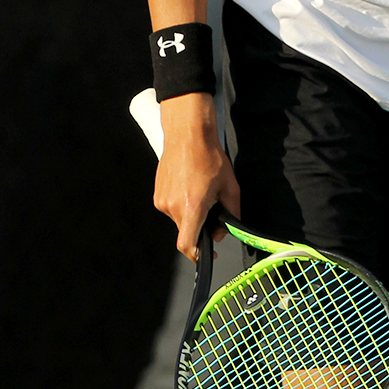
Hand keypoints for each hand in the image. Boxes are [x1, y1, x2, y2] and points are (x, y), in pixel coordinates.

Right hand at [152, 92, 240, 258]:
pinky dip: (182, 204)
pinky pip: (172, 208)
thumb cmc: (209, 156)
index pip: (187, 245)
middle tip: (211, 207)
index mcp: (192, 206)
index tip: (206, 254)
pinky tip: (190, 186)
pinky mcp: (157, 194)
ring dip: (191, 213)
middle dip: (200, 226)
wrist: (187, 134)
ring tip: (200, 190)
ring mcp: (162, 200)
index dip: (197, 255)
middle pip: (186, 231)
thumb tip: (223, 231)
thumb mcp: (230, 185)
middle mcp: (173, 206)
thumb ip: (231, 212)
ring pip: (179, 219)